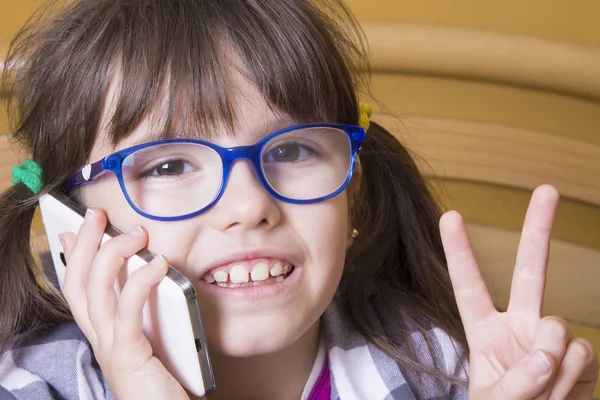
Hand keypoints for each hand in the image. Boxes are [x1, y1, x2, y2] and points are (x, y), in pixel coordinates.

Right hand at [60, 208, 195, 399]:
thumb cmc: (166, 382)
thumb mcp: (152, 339)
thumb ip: (144, 311)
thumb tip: (145, 273)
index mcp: (104, 335)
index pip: (78, 290)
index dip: (74, 257)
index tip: (77, 229)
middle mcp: (100, 340)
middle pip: (78, 284)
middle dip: (85, 244)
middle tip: (96, 215)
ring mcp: (111, 349)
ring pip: (94, 292)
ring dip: (110, 255)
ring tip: (134, 233)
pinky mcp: (129, 356)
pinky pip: (127, 310)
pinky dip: (140, 282)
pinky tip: (158, 263)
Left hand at [440, 185, 598, 398]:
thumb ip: (513, 383)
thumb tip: (546, 355)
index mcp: (485, 330)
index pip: (469, 285)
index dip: (460, 251)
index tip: (450, 215)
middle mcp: (520, 325)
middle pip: (530, 270)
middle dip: (539, 229)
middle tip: (547, 188)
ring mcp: (552, 338)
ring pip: (558, 326)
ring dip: (550, 366)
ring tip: (540, 394)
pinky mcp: (581, 355)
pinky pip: (583, 353)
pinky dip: (573, 377)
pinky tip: (563, 393)